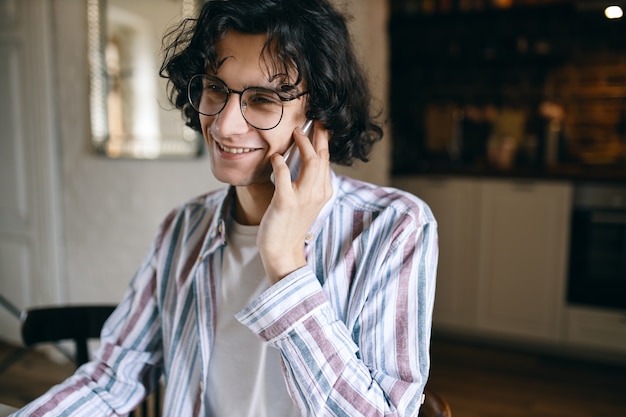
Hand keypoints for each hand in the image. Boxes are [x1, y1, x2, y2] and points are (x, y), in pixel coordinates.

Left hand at [257, 121, 331, 283]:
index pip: (326, 159)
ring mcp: (303, 198)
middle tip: (311, 119)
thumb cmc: (289, 224)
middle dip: (318, 134)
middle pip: (322, 156)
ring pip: (311, 162)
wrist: (281, 252)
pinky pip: (284, 176)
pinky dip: (279, 163)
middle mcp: (318, 193)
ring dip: (303, 144)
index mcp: (324, 191)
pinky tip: (275, 157)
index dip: (323, 140)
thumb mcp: (304, 200)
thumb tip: (296, 156)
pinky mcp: (286, 203)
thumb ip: (305, 180)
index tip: (318, 124)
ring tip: (296, 132)